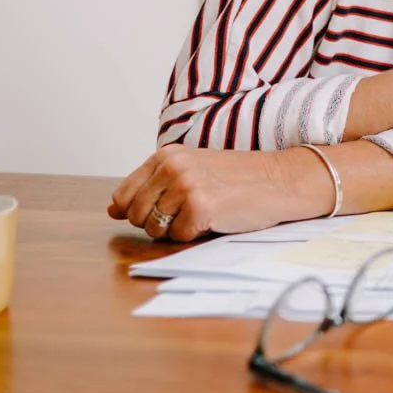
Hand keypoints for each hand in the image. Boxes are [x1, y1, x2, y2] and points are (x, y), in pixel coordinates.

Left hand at [106, 145, 330, 241]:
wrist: (281, 180)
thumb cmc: (238, 179)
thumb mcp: (191, 171)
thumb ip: (151, 187)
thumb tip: (112, 209)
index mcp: (166, 156)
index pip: (123, 195)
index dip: (138, 211)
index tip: (163, 209)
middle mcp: (172, 167)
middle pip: (136, 215)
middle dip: (157, 223)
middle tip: (188, 213)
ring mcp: (185, 186)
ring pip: (154, 228)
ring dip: (175, 230)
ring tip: (202, 214)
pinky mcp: (200, 206)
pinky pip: (178, 237)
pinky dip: (194, 235)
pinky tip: (215, 219)